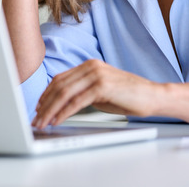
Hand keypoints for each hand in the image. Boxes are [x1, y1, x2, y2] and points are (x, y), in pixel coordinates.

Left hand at [32, 59, 161, 128]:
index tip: (38, 108)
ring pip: (65, 93)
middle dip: (45, 105)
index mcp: (89, 65)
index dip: (46, 94)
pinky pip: (77, 101)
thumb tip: (63, 103)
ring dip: (50, 110)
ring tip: (43, 123)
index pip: (60, 79)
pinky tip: (57, 120)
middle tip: (36, 119)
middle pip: (59, 85)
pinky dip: (64, 112)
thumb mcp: (101, 92)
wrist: (153, 96)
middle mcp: (91, 67)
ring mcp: (97, 75)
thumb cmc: (129, 96)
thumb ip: (83, 92)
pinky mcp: (102, 86)